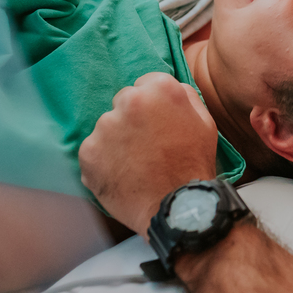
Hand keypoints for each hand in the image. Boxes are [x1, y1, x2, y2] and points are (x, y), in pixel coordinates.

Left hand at [80, 72, 217, 233]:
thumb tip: (167, 87)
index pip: (145, 85)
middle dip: (132, 119)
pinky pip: (94, 151)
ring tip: (136, 165)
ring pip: (107, 127)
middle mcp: (130, 101)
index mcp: (160, 89)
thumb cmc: (193, 165)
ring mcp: (105, 127)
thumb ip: (185, 96)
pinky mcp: (89, 152)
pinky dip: (104, 162)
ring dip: (117, 141)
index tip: (157, 124)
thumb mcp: (204, 122)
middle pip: (124, 102)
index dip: (153, 106)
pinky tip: (123, 176)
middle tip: (147, 147)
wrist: (177, 208)